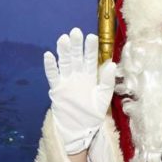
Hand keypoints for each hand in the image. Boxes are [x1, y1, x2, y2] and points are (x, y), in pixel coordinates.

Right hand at [44, 28, 115, 153]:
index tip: (92, 36)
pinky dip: (50, 66)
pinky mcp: (56, 89)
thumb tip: (112, 64)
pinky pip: (52, 76)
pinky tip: (48, 55)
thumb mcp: (104, 98)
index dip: (91, 48)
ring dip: (64, 51)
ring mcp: (66, 81)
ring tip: (63, 39)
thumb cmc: (93, 113)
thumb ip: (107, 81)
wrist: (80, 129)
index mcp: (90, 76)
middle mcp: (77, 75)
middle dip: (76, 45)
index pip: (90, 59)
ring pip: (64, 63)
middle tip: (76, 32)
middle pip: (76, 58)